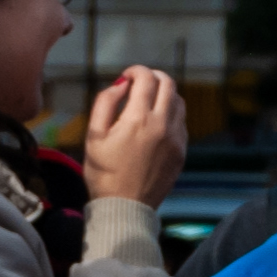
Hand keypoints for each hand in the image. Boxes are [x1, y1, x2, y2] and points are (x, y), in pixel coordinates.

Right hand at [83, 65, 189, 206]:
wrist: (126, 206)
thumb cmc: (104, 172)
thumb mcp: (94, 135)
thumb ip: (105, 103)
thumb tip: (121, 84)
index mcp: (139, 119)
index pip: (147, 79)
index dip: (136, 70)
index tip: (127, 75)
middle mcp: (163, 125)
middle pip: (169, 84)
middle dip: (154, 76)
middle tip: (140, 81)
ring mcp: (177, 138)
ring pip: (179, 102)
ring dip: (165, 93)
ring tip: (147, 100)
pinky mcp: (182, 150)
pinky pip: (181, 122)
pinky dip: (170, 112)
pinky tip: (155, 121)